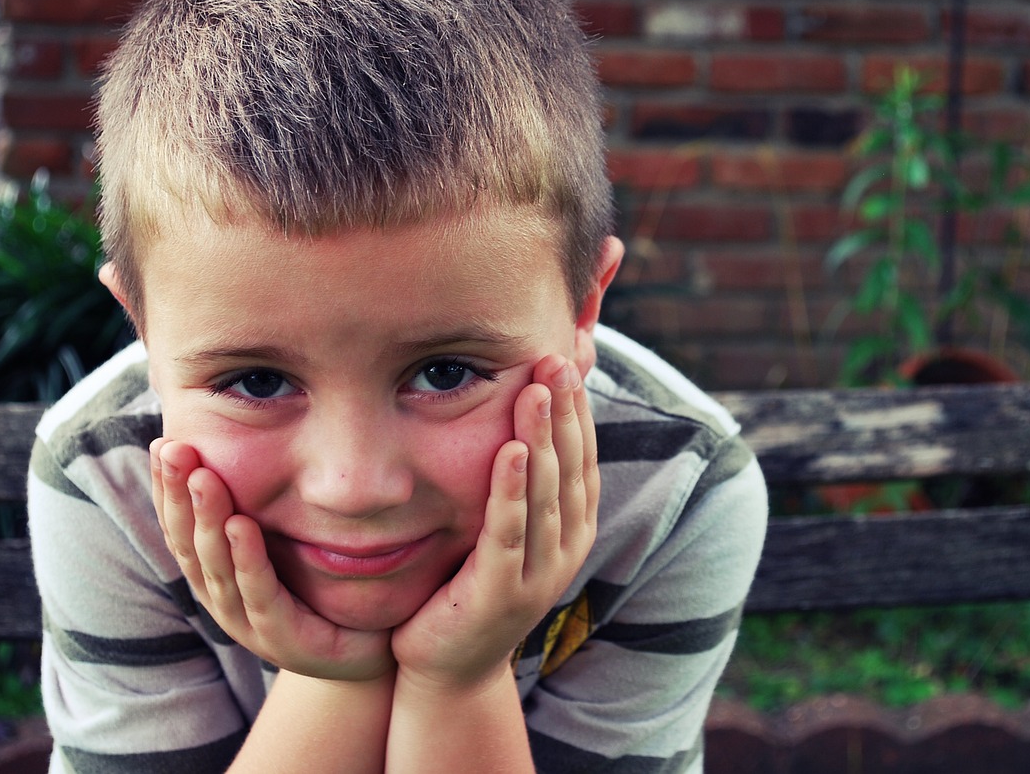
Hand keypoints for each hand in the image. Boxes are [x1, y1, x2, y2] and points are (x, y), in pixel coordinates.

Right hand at [152, 439, 394, 681]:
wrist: (366, 654)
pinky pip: (259, 593)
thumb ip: (264, 507)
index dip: (168, 488)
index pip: (181, 527)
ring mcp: (248, 622)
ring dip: (208, 519)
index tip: (163, 443)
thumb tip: (251, 441)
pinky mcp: (282, 638)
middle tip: (173, 448)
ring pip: (217, 566)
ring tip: (204, 477)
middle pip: (189, 543)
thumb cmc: (321, 592)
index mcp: (216, 575)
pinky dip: (247, 558)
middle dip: (178, 493)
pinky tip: (241, 525)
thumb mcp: (286, 544)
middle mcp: (222, 598)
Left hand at [390, 355, 600, 690]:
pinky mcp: (502, 592)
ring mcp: (539, 575)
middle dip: (563, 412)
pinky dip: (511, 489)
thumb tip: (520, 419)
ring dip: (541, 439)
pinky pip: (508, 532)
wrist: (447, 667)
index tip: (564, 364)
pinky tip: (508, 450)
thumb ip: (519, 483)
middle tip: (554, 361)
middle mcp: (567, 550)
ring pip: (546, 494)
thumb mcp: (505, 528)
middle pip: (570, 468)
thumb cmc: (471, 585)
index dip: (576, 412)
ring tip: (537, 391)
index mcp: (573, 530)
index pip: (582, 459)